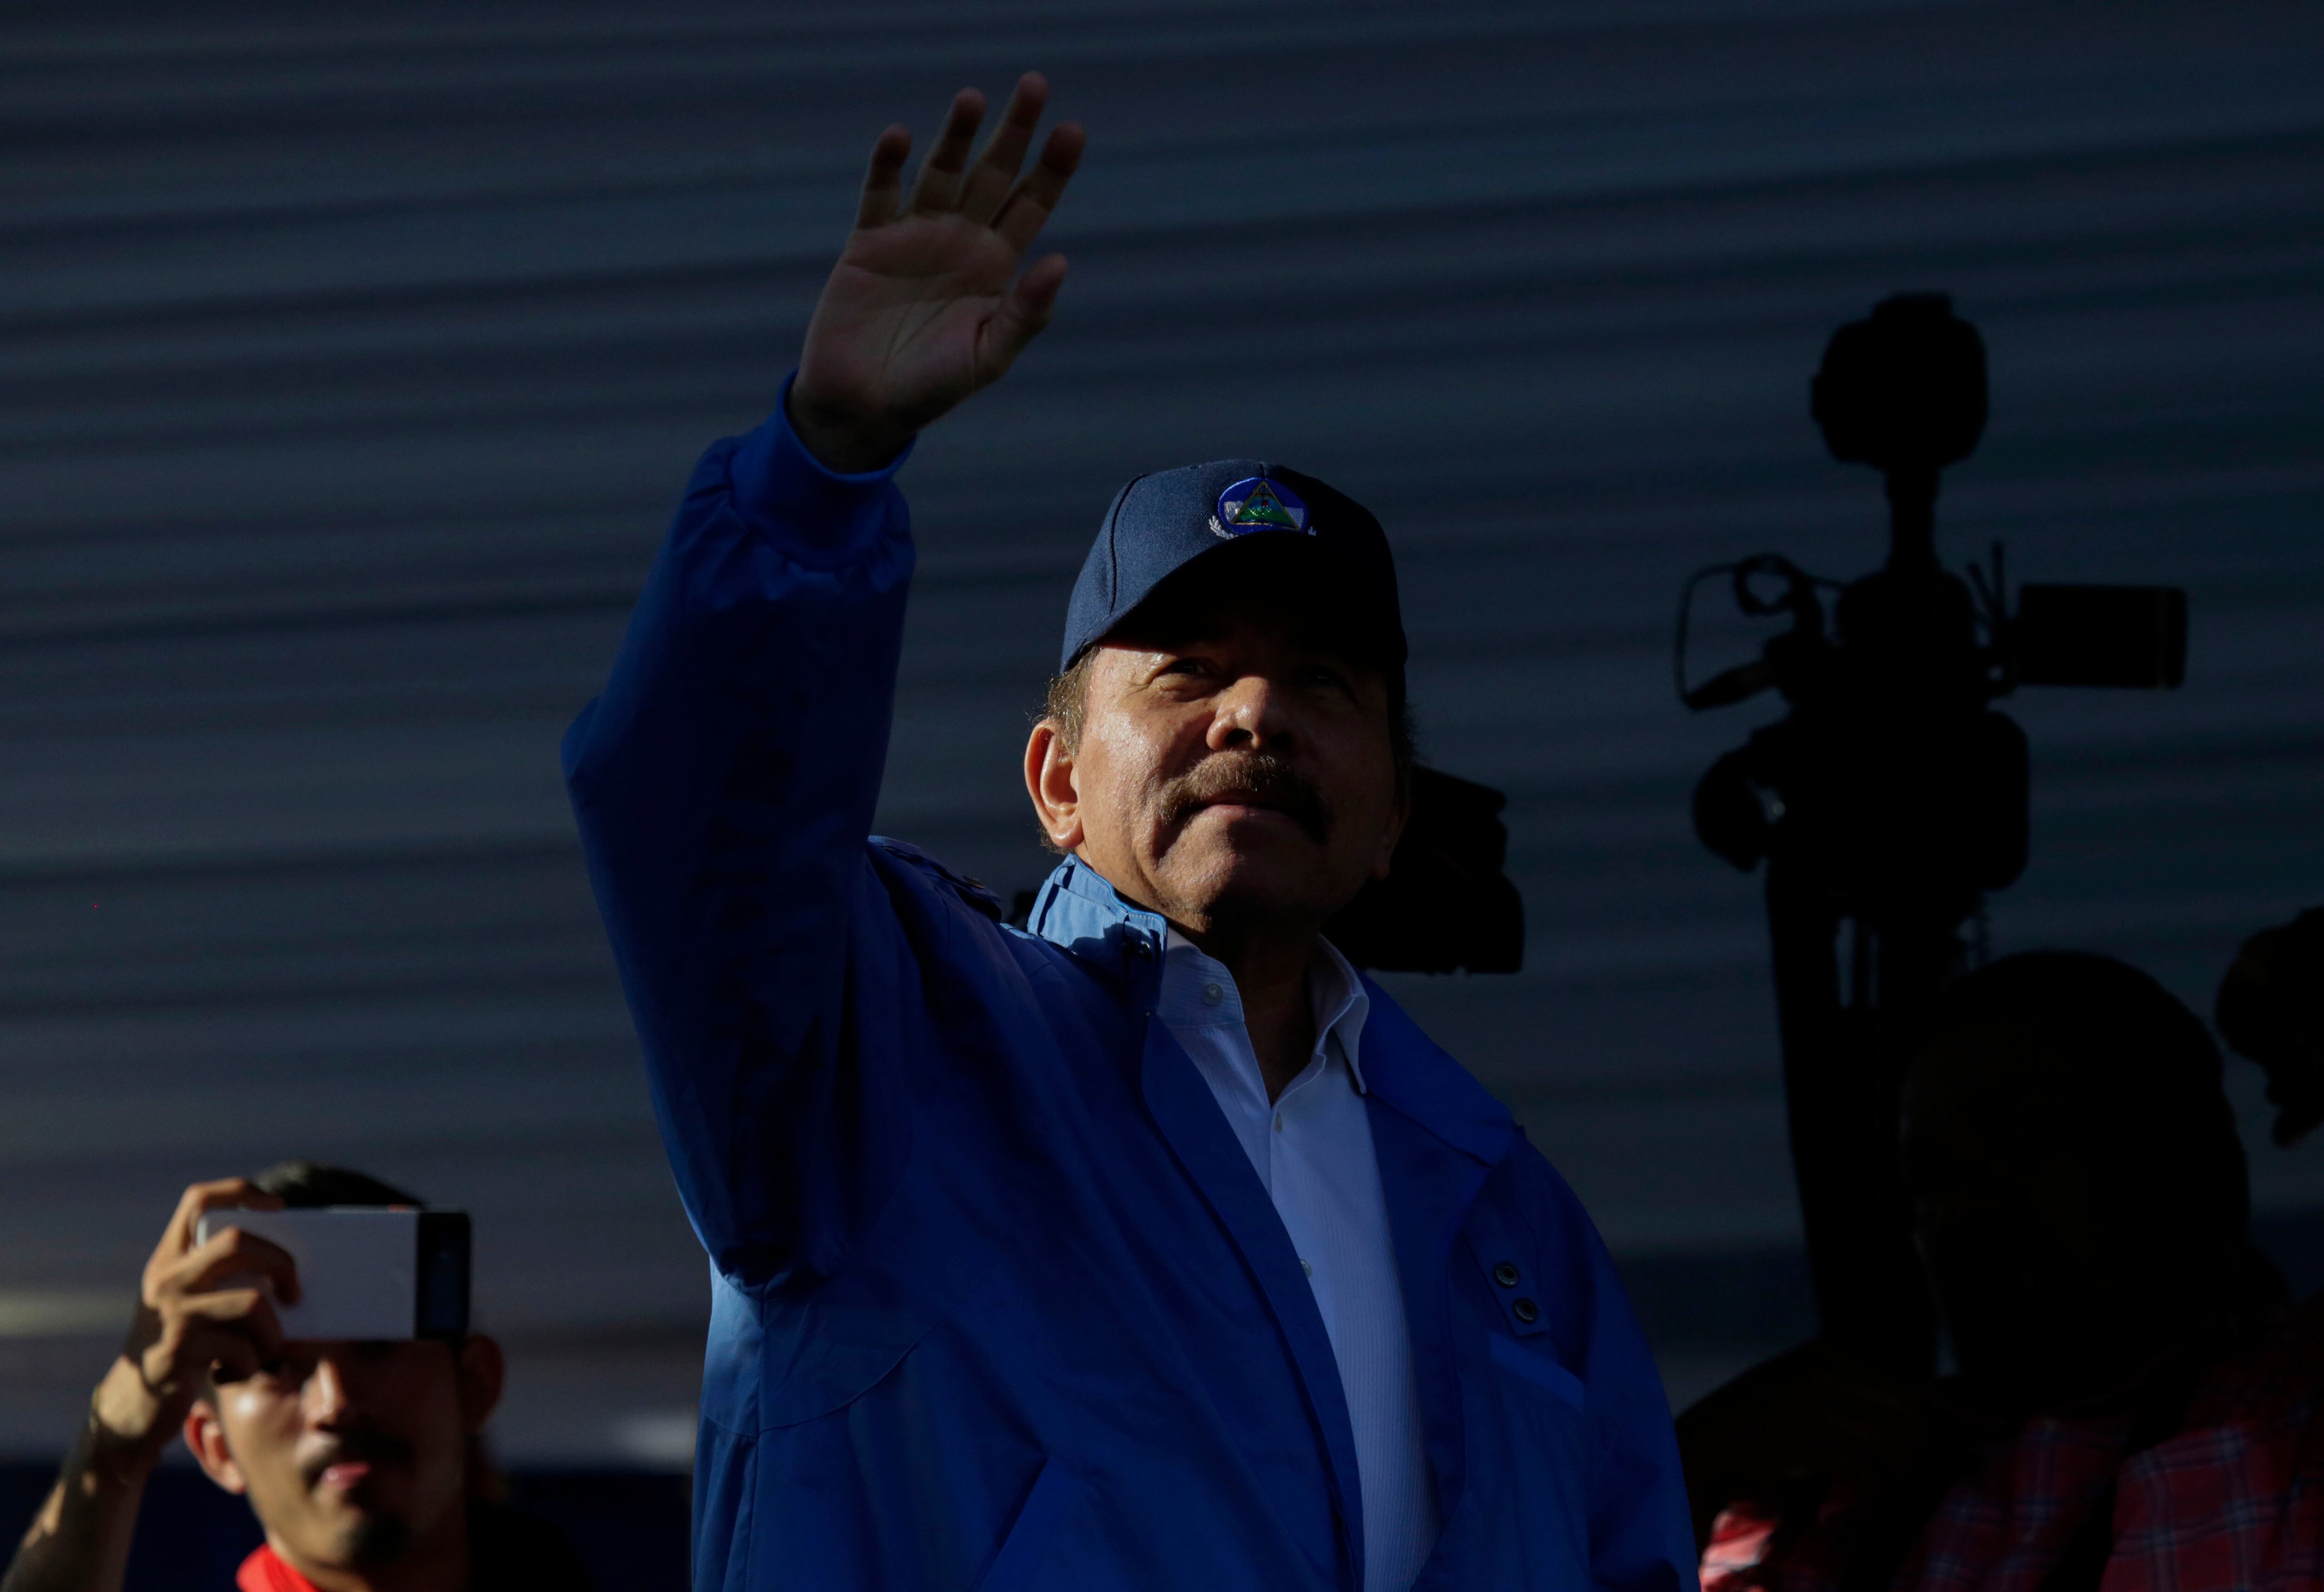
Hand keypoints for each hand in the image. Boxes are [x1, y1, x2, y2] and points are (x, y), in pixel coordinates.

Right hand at [88, 1180, 296, 1473]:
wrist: (131, 1409)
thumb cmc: (182, 1352)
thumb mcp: (193, 1306)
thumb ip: (225, 1281)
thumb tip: (297, 1270)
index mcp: (170, 1260)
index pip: (199, 1200)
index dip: (240, 1191)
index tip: (278, 1204)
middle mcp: (165, 1279)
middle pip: (237, 1240)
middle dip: (281, 1263)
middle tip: (295, 1294)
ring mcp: (169, 1313)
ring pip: (253, 1302)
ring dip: (274, 1333)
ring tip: (266, 1351)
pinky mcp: (177, 1351)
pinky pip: (243, 1348)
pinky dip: (253, 1364)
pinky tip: (234, 1373)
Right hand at [790, 73, 1084, 472]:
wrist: (865, 406)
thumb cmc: (932, 388)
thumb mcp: (989, 356)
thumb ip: (1026, 314)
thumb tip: (1061, 263)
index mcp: (996, 265)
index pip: (1032, 204)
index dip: (1052, 169)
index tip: (1073, 130)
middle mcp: (960, 240)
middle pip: (993, 174)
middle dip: (1014, 132)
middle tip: (1036, 85)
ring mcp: (914, 236)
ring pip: (940, 173)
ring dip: (955, 137)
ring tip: (971, 98)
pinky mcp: (869, 243)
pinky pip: (879, 195)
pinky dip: (886, 166)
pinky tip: (897, 136)